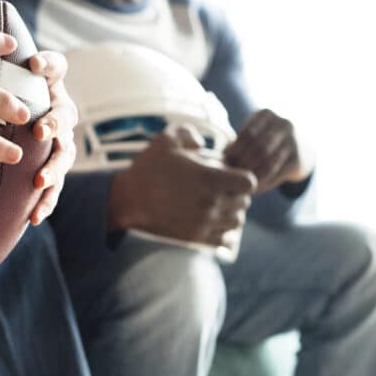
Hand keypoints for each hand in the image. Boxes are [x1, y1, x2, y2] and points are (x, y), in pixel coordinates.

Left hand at [26, 51, 77, 225]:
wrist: (4, 125)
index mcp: (49, 85)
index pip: (56, 67)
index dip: (48, 65)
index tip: (32, 65)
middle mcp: (58, 111)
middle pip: (65, 115)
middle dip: (54, 123)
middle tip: (40, 129)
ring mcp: (59, 142)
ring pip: (64, 154)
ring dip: (53, 168)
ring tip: (39, 180)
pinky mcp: (51, 168)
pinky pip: (53, 187)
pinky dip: (45, 202)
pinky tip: (33, 217)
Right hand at [109, 130, 256, 246]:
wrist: (126, 202)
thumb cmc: (146, 170)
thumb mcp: (164, 141)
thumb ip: (188, 133)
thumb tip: (201, 143)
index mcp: (209, 179)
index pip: (248, 183)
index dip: (243, 178)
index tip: (230, 176)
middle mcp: (211, 204)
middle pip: (244, 204)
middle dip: (237, 195)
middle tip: (223, 190)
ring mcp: (203, 224)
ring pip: (236, 223)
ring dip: (231, 214)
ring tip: (218, 207)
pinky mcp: (195, 239)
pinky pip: (224, 241)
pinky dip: (223, 232)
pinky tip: (211, 222)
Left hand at [223, 109, 312, 193]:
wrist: (301, 150)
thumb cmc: (266, 143)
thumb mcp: (254, 135)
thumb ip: (238, 144)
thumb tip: (219, 162)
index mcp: (266, 115)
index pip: (247, 134)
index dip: (234, 151)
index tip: (226, 163)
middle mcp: (283, 124)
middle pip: (258, 149)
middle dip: (243, 165)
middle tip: (232, 177)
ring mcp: (294, 141)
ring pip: (268, 163)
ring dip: (252, 176)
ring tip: (240, 184)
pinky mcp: (298, 159)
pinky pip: (277, 174)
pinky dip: (263, 183)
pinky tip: (254, 188)